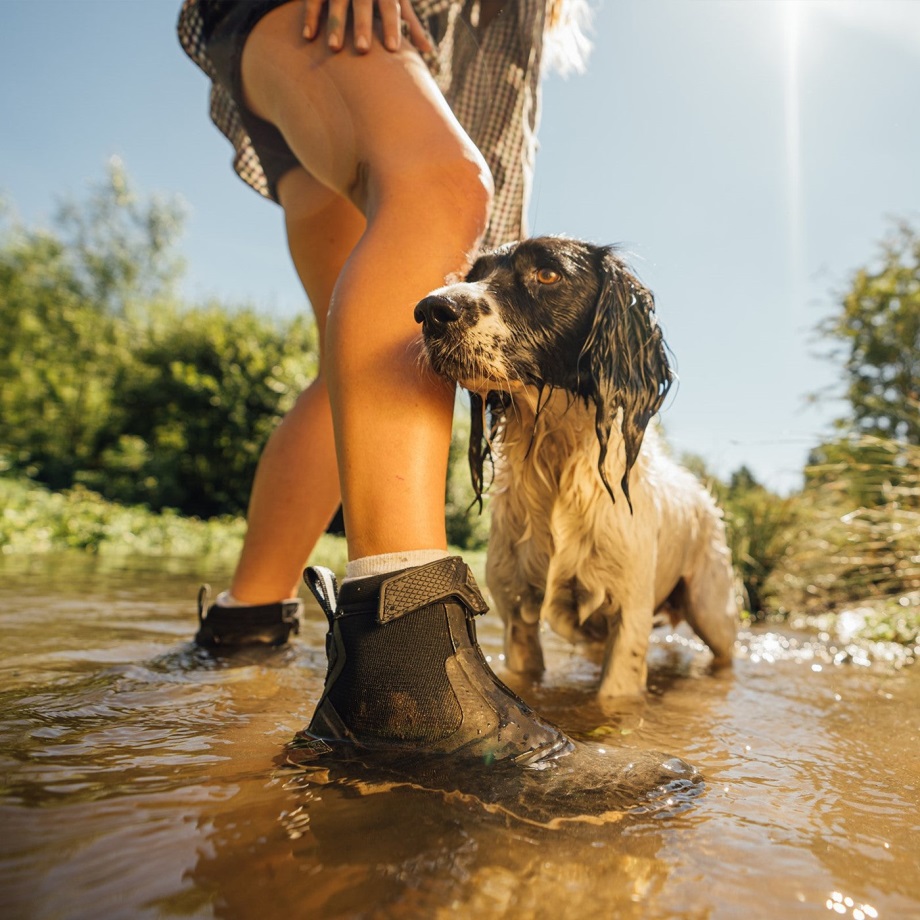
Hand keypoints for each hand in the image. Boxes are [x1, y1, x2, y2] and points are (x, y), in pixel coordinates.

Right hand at [302, 0, 433, 54]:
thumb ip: (411, 24)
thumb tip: (428, 51)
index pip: (390, 7)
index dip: (392, 26)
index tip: (393, 49)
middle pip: (363, 4)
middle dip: (363, 25)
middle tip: (363, 50)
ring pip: (336, 3)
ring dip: (335, 24)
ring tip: (335, 48)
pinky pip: (313, 0)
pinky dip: (310, 17)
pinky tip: (308, 37)